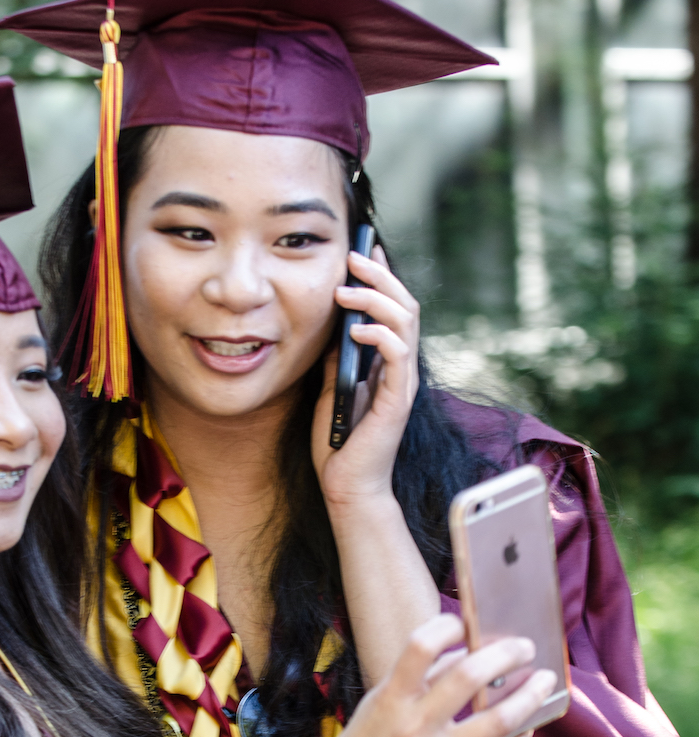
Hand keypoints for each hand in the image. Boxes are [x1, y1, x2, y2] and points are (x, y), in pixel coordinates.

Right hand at [262, 613, 554, 736]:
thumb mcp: (380, 702)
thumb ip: (421, 677)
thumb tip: (469, 650)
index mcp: (390, 699)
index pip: (422, 645)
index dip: (450, 626)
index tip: (468, 624)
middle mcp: (414, 727)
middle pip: (471, 676)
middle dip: (507, 654)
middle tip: (524, 646)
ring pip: (500, 720)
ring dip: (530, 695)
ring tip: (543, 681)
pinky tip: (527, 727)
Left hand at [311, 243, 420, 518]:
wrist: (347, 487)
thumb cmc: (338, 442)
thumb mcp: (330, 386)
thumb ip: (337, 357)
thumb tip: (330, 323)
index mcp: (387, 362)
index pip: (393, 308)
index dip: (382, 276)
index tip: (365, 249)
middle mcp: (400, 368)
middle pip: (405, 306)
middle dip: (380, 275)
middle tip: (355, 255)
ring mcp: (402, 383)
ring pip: (405, 322)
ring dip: (377, 298)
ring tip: (347, 289)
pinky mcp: (397, 401)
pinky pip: (398, 356)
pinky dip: (379, 335)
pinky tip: (354, 329)